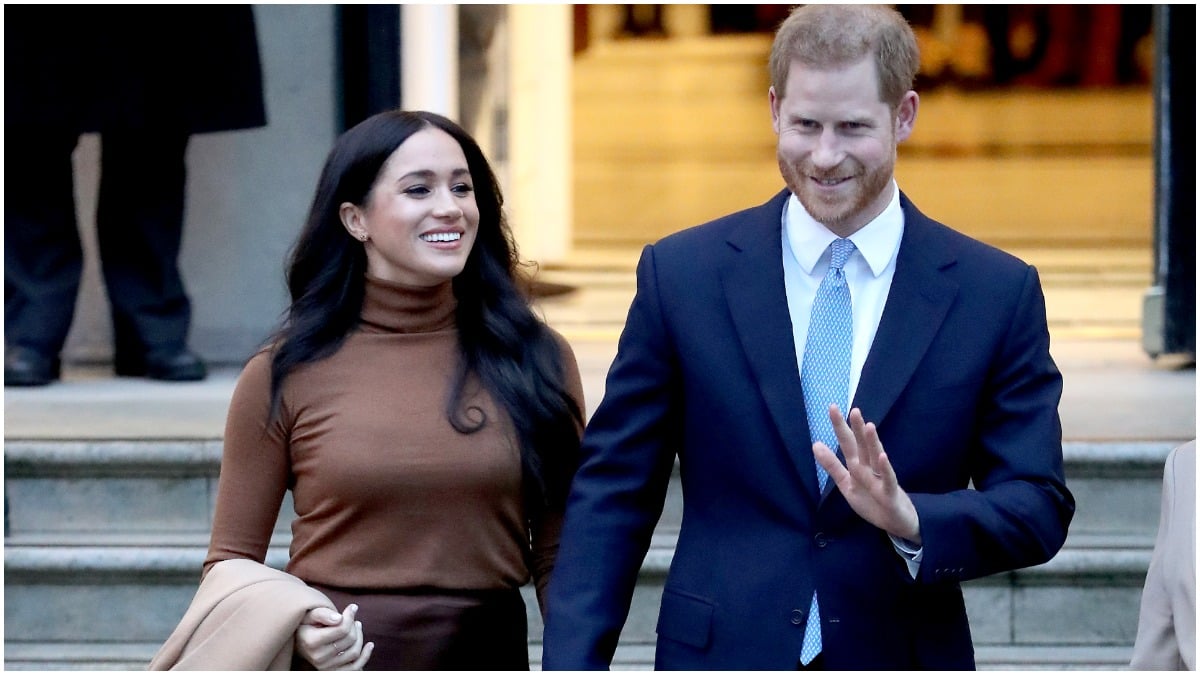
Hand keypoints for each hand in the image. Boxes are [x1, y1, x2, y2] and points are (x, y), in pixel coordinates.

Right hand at [295, 604, 373, 669]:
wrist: (302, 640)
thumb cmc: (308, 624)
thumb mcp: (311, 614)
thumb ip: (324, 613)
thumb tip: (339, 618)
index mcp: (311, 641)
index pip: (341, 629)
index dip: (350, 616)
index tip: (352, 608)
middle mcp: (318, 657)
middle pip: (350, 639)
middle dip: (354, 625)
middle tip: (352, 618)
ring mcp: (326, 667)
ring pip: (354, 651)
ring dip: (360, 637)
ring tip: (357, 626)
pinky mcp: (333, 672)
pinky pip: (355, 667)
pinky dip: (365, 656)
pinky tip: (370, 645)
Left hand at [813, 405, 921, 543]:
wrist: (896, 524)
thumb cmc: (872, 501)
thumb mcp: (847, 484)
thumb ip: (832, 466)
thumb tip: (815, 444)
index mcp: (858, 466)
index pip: (848, 443)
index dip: (840, 427)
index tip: (832, 407)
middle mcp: (870, 469)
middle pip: (862, 446)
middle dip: (857, 429)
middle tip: (853, 410)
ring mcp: (881, 480)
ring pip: (876, 458)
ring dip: (873, 443)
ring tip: (868, 426)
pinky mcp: (891, 494)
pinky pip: (888, 480)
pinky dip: (885, 469)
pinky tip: (882, 457)